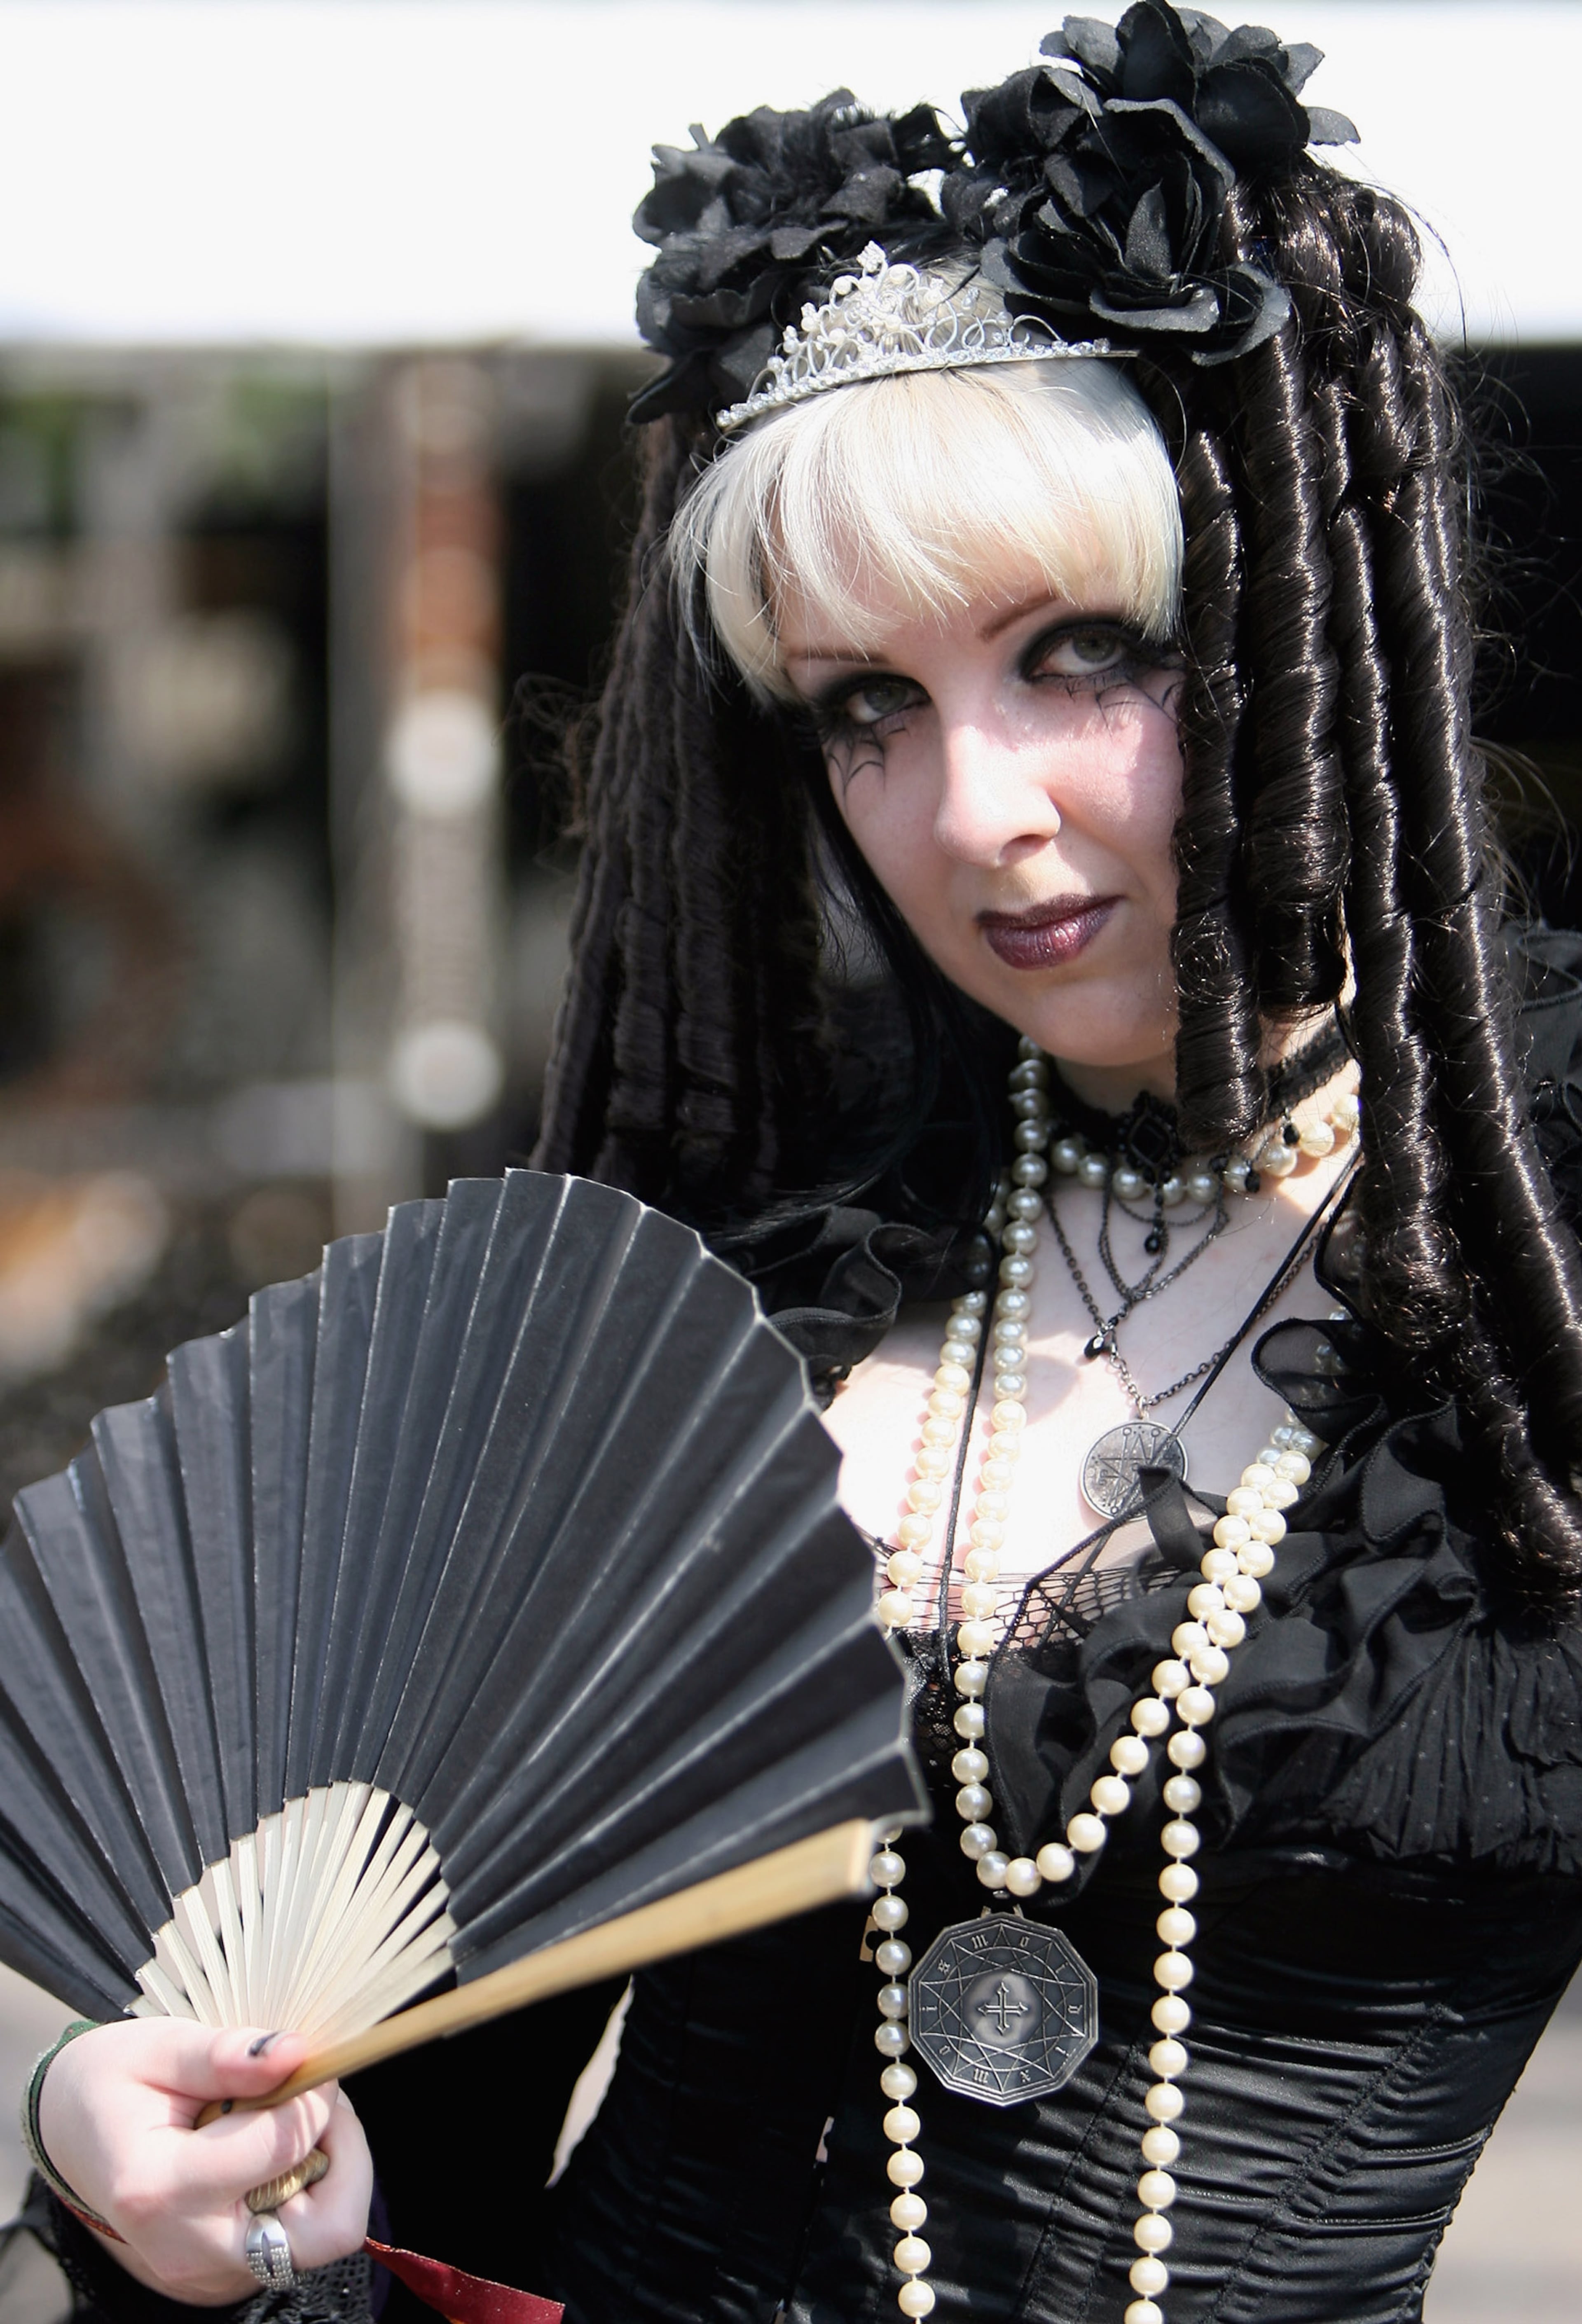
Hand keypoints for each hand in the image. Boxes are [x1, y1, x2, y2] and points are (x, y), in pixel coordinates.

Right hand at [38, 2022, 373, 2304]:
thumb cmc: (113, 2083)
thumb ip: (226, 2053)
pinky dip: (306, 2191)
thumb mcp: (158, 2048)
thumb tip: (296, 2052)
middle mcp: (186, 2247)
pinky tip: (273, 2149)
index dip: (312, 2094)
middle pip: (323, 2230)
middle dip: (345, 2155)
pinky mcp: (220, 2276)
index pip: (281, 2145)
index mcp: (160, 2187)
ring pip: (318, 2238)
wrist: (72, 2134)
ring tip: (291, 2117)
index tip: (301, 2060)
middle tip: (319, 2100)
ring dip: (330, 2170)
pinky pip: (295, 2241)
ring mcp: (205, 2271)